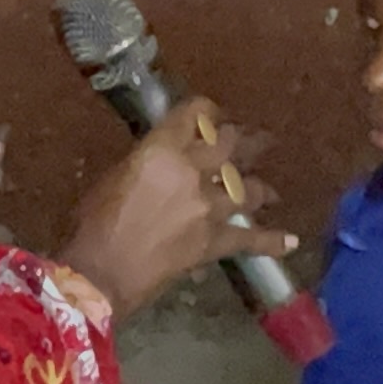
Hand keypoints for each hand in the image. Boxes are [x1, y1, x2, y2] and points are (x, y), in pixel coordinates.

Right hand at [57, 100, 293, 318]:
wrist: (101, 272)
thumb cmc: (93, 222)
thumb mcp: (115, 175)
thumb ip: (147, 161)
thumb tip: (164, 160)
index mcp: (162, 148)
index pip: (196, 114)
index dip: (208, 112)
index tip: (212, 116)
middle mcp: (193, 171)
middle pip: (230, 144)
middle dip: (242, 140)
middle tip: (251, 141)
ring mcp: (209, 207)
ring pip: (249, 188)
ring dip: (260, 187)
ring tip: (268, 189)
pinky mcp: (215, 241)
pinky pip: (250, 239)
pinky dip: (271, 241)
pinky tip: (289, 241)